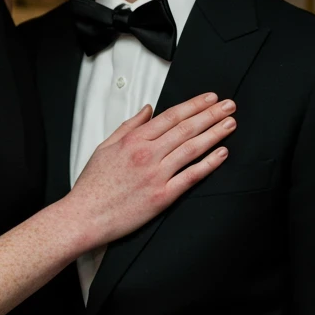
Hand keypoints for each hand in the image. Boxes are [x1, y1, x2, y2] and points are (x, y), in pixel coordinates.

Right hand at [66, 93, 234, 247]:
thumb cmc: (93, 184)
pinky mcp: (162, 196)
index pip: (171, 116)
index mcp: (133, 140)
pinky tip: (221, 154)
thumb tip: (148, 110)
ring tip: (229, 124)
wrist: (85, 216)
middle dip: (210, 114)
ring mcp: (156, 175)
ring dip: (214, 134)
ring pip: (192, 148)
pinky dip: (208, 164)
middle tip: (229, 106)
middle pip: (186, 128)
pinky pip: (190, 176)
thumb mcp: (105, 146)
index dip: (194, 105)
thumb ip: (129, 126)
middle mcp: (147, 154)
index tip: (209, 98)